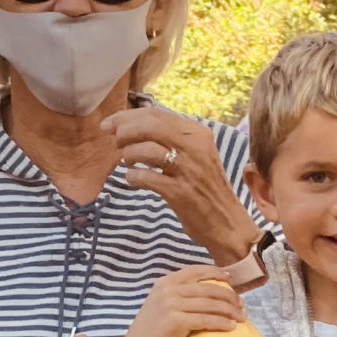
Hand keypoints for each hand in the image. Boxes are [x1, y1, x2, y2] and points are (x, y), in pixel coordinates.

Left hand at [104, 103, 258, 261]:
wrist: (227, 222)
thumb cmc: (205, 187)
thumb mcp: (196, 154)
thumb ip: (171, 137)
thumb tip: (133, 124)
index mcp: (198, 133)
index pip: (156, 114)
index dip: (127, 117)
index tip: (109, 124)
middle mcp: (195, 147)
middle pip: (149, 126)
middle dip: (124, 131)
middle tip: (114, 141)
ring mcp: (188, 169)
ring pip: (146, 149)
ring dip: (128, 155)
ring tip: (128, 163)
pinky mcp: (180, 192)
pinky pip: (145, 177)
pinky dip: (132, 177)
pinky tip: (133, 180)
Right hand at [111, 268, 241, 336]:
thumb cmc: (154, 331)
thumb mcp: (162, 304)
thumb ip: (179, 294)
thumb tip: (208, 291)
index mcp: (165, 282)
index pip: (195, 271)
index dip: (215, 272)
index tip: (230, 278)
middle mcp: (167, 290)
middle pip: (207, 289)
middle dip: (229, 296)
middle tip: (242, 304)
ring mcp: (170, 304)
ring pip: (210, 304)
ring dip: (230, 310)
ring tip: (242, 316)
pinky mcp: (175, 320)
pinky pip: (206, 320)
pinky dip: (222, 322)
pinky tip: (232, 327)